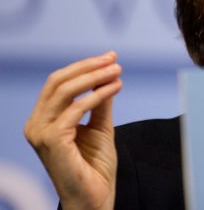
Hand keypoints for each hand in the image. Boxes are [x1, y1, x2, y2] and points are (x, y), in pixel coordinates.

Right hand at [24, 51, 122, 209]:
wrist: (94, 197)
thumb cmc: (94, 167)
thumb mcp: (100, 127)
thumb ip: (100, 103)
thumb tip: (108, 74)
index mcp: (43, 120)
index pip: (58, 83)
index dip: (83, 66)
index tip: (110, 57)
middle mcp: (36, 124)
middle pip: (58, 82)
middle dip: (88, 66)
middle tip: (114, 59)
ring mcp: (40, 133)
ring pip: (64, 91)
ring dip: (94, 77)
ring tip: (117, 71)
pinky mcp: (52, 140)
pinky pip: (75, 109)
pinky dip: (97, 95)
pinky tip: (115, 88)